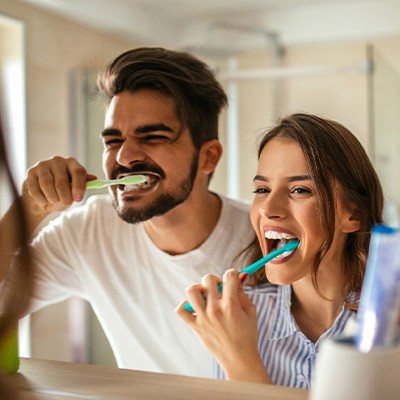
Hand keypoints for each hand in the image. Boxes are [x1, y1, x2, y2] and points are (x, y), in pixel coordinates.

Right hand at [22, 156, 95, 216]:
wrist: (43, 198)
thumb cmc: (63, 193)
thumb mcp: (75, 190)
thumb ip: (83, 185)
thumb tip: (94, 178)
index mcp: (72, 163)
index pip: (78, 172)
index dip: (79, 186)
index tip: (78, 199)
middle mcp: (58, 161)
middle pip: (62, 180)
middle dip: (64, 196)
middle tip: (66, 203)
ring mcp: (43, 165)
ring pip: (47, 184)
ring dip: (52, 198)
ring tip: (54, 201)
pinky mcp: (31, 172)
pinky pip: (35, 188)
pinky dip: (41, 199)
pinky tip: (44, 201)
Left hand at [175, 269, 270, 383]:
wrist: (239, 360)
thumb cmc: (247, 336)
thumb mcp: (250, 311)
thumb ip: (242, 292)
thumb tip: (237, 276)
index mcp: (231, 305)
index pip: (228, 276)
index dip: (232, 273)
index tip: (232, 277)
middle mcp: (215, 309)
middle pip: (208, 279)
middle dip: (215, 279)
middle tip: (219, 288)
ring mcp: (203, 318)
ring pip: (192, 290)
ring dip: (199, 288)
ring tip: (205, 296)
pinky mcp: (195, 326)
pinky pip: (181, 310)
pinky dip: (185, 305)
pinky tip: (195, 307)